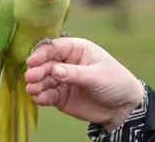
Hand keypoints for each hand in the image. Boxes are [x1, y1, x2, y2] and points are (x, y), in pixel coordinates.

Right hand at [25, 37, 144, 130]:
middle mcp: (66, 63)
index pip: (55, 48)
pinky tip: (39, 99)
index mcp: (77, 50)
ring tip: (33, 90)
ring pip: (44, 80)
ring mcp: (62, 80)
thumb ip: (75, 73)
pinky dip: (42, 97)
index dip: (42, 53)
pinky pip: (48, 95)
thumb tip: (54, 70)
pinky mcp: (61, 96)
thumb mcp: (97, 75)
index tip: (31, 61)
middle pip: (46, 64)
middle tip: (30, 77)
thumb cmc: (115, 82)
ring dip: (36, 84)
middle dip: (37, 70)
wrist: (123, 108)